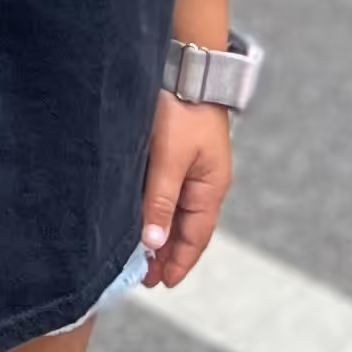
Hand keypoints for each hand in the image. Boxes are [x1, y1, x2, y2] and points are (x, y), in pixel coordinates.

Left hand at [138, 90, 234, 289]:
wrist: (187, 66)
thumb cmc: (182, 111)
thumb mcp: (170, 159)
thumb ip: (161, 202)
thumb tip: (155, 245)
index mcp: (211, 188)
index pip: (196, 238)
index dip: (179, 263)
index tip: (160, 284)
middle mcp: (205, 182)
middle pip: (188, 229)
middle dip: (168, 254)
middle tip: (144, 277)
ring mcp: (195, 168)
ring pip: (178, 212)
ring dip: (162, 234)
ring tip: (141, 255)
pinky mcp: (181, 154)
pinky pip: (171, 193)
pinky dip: (158, 211)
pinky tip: (142, 217)